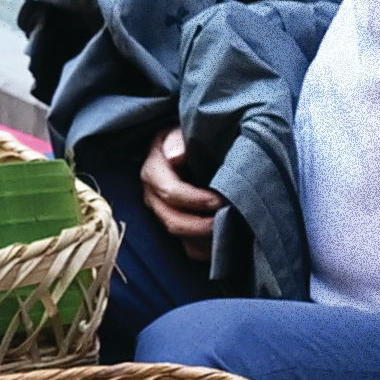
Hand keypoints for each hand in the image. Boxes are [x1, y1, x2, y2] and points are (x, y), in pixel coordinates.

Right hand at [132, 122, 225, 253]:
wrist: (190, 145)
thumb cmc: (188, 137)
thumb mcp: (181, 131)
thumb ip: (178, 140)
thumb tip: (175, 156)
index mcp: (152, 171)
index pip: (169, 193)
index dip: (196, 200)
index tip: (220, 199)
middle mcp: (152, 196)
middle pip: (172, 221)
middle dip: (201, 225)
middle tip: (227, 218)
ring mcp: (161, 213)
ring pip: (180, 238)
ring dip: (204, 239)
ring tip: (227, 229)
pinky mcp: (174, 224)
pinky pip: (187, 248)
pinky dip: (205, 248)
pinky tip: (222, 238)